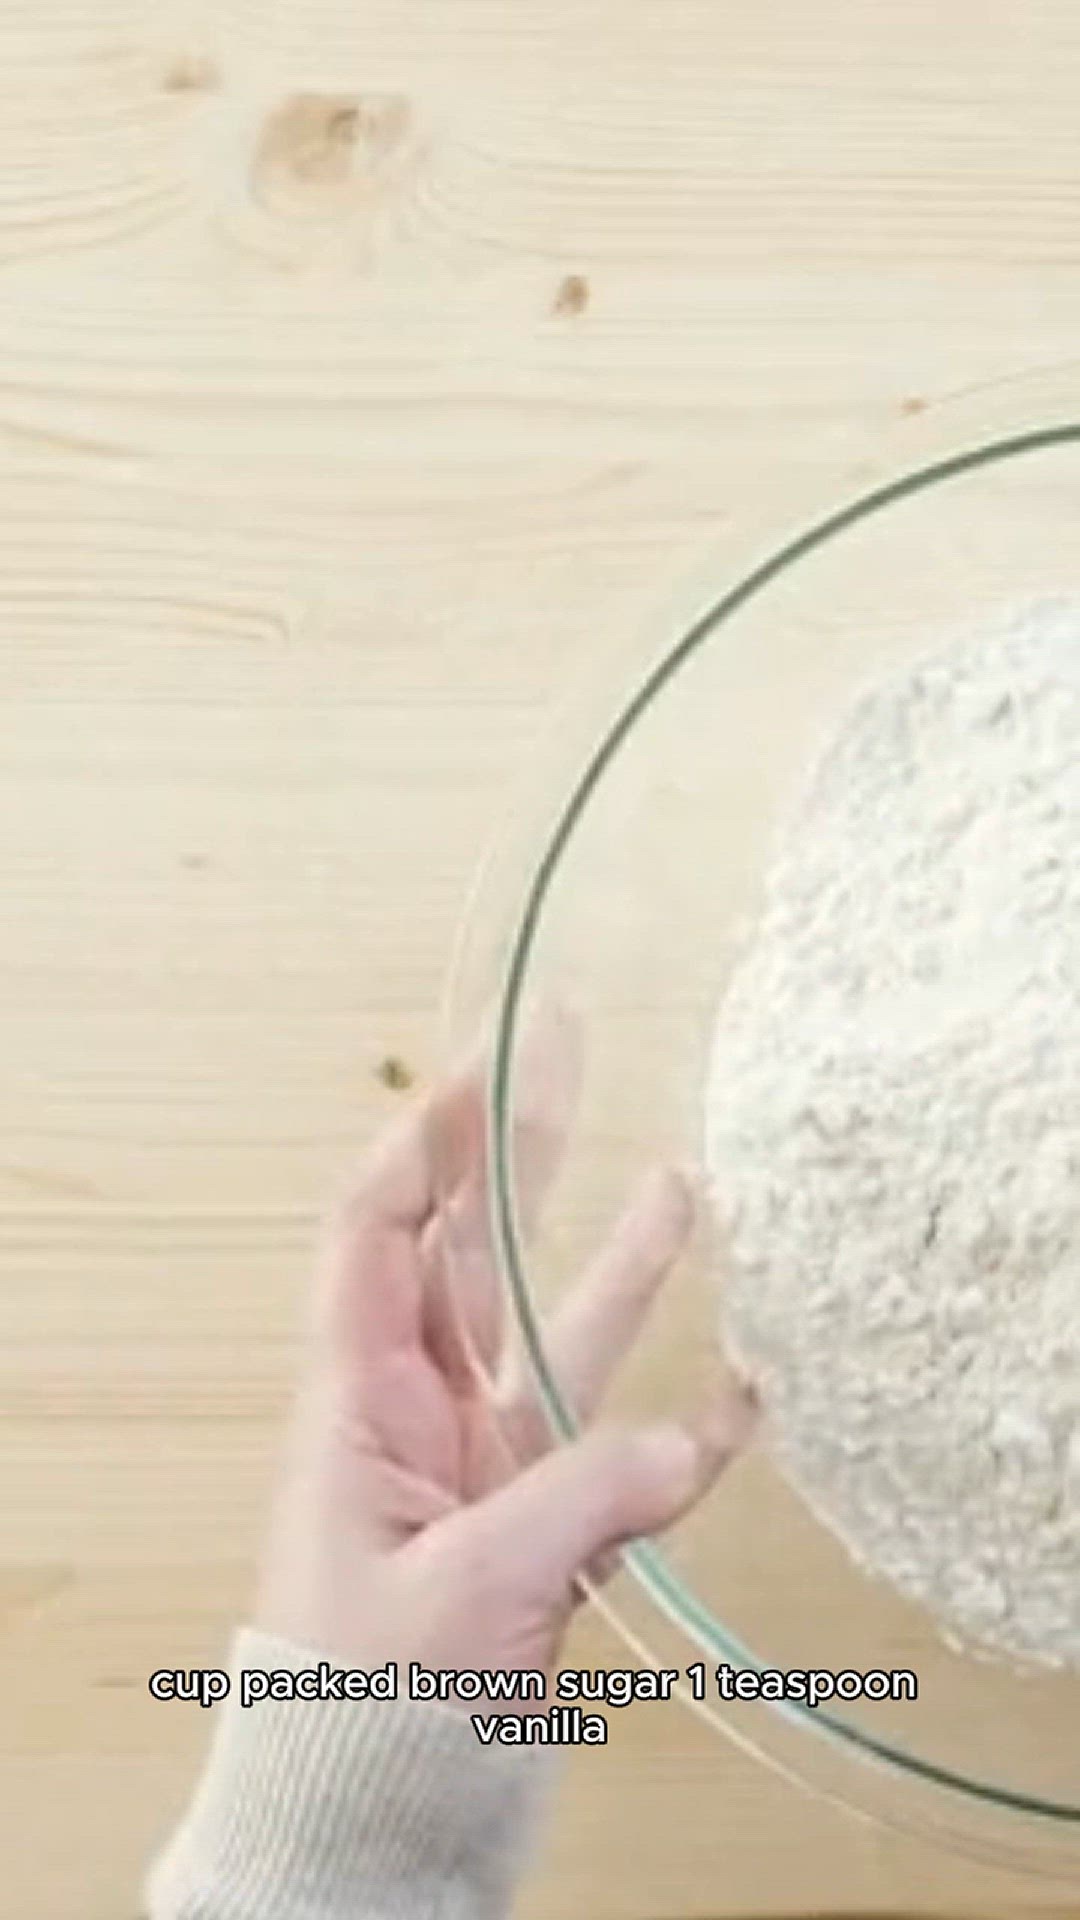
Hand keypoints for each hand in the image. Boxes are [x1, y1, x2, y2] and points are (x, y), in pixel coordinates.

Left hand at [256, 1012, 755, 1692]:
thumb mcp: (457, 1589)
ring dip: (615, 1264)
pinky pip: (622, 1458)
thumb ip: (574, 1500)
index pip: (377, 1233)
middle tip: (561, 1049)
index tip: (479, 1063)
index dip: (422, 1143)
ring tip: (678, 1184)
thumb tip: (686, 1437)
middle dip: (515, 1151)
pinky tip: (739, 1391)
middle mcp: (424, 1411)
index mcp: (363, 1400)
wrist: (371, 1823)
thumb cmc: (361, 1703)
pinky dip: (679, 1429)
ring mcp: (489, 1465)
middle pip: (470, 1254)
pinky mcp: (544, 1527)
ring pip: (556, 1336)